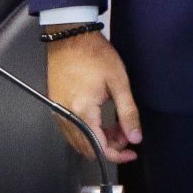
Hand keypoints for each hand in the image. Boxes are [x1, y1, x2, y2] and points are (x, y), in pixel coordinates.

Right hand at [46, 31, 140, 163]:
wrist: (70, 37)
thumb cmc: (94, 54)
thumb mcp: (118, 82)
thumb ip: (128, 113)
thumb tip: (135, 137)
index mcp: (82, 112)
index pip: (99, 148)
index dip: (117, 155)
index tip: (132, 152)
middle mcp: (66, 117)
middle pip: (87, 148)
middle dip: (110, 147)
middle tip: (128, 134)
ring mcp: (58, 112)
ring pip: (79, 140)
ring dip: (99, 139)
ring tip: (118, 125)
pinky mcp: (56, 106)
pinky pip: (72, 130)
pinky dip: (88, 131)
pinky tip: (102, 120)